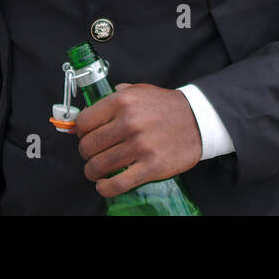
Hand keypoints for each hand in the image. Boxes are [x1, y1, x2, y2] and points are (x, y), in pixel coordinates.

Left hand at [73, 83, 202, 196]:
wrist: (198, 120)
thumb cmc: (166, 107)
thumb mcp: (140, 91)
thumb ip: (116, 96)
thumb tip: (88, 111)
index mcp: (123, 101)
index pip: (83, 122)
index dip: (80, 132)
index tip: (85, 137)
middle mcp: (129, 122)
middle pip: (88, 146)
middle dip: (86, 154)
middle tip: (92, 155)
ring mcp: (140, 146)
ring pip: (99, 166)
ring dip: (93, 172)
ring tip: (96, 171)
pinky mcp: (151, 167)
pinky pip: (117, 183)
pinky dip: (105, 188)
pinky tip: (104, 185)